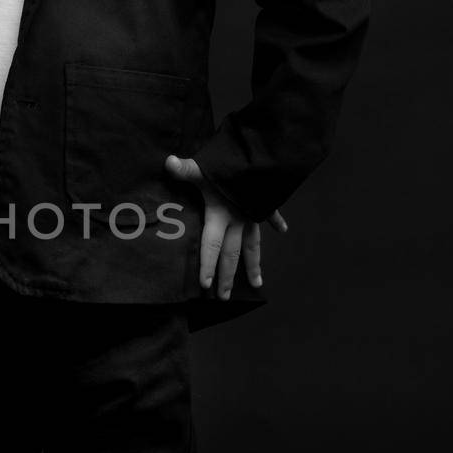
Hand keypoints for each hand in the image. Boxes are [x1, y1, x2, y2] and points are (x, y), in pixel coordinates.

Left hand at [165, 155, 285, 296]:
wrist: (260, 155)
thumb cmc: (228, 164)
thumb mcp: (204, 167)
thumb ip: (186, 169)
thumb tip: (169, 162)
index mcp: (221, 216)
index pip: (212, 246)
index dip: (208, 265)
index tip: (206, 286)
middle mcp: (238, 220)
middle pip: (232, 254)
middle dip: (228, 276)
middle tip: (225, 297)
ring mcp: (253, 213)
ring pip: (253, 244)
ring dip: (254, 264)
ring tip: (257, 283)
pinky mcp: (265, 201)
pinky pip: (271, 215)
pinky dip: (276, 222)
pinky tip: (283, 230)